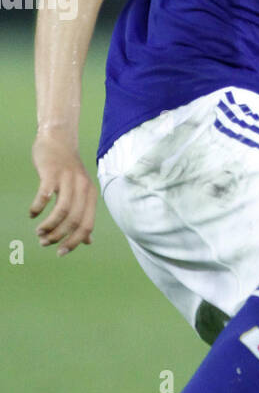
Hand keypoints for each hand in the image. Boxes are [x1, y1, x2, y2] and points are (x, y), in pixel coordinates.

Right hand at [30, 131, 97, 255]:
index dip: (75, 242)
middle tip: (44, 242)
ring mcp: (68, 179)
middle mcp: (82, 187)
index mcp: (91, 195)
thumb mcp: (81, 191)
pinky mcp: (52, 173)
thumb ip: (84, 214)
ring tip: (39, 232)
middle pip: (74, 220)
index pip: (87, 225)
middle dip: (58, 236)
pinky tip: (32, 213)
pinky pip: (45, 196)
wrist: (58, 140)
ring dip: (49, 226)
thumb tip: (89, 241)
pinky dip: (38, 208)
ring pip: (61, 211)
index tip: (61, 253)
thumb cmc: (68, 170)